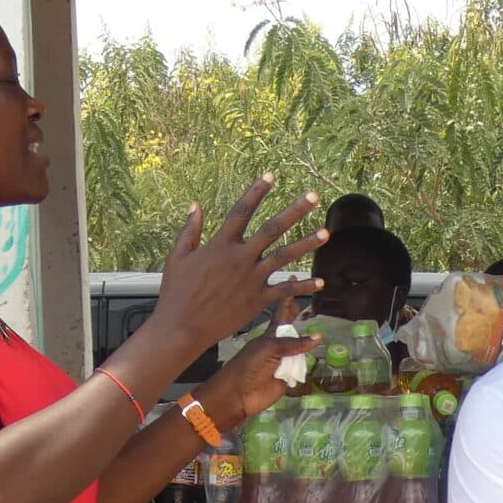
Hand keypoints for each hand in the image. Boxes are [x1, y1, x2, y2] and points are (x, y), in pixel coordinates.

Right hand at [148, 179, 327, 357]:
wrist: (181, 327)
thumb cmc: (176, 293)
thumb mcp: (178, 256)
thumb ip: (190, 229)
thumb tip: (195, 205)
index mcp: (220, 245)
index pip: (242, 210)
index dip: (257, 191)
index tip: (271, 175)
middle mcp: (240, 258)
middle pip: (272, 229)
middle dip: (295, 211)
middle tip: (314, 197)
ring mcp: (251, 279)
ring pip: (284, 256)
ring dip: (306, 244)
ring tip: (326, 233)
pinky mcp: (257, 300)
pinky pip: (284, 291)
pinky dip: (303, 286)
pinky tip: (320, 282)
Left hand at [197, 297, 319, 426]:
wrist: (239, 394)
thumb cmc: (249, 366)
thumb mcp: (271, 349)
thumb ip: (294, 343)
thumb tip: (318, 337)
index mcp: (269, 334)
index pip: (281, 312)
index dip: (287, 298)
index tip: (290, 279)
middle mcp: (277, 345)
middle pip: (292, 329)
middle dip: (297, 317)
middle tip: (306, 302)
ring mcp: (283, 362)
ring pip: (300, 350)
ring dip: (307, 345)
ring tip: (318, 331)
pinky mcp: (288, 378)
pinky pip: (301, 369)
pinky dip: (307, 365)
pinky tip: (315, 357)